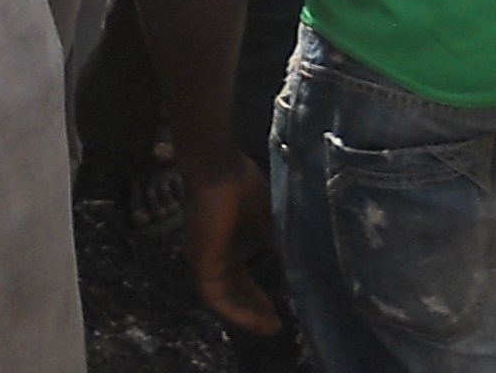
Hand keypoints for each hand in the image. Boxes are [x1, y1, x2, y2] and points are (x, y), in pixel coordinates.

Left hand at [180, 152, 281, 336]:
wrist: (217, 167)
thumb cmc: (239, 182)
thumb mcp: (266, 217)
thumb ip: (274, 239)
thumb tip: (296, 260)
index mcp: (226, 240)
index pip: (240, 275)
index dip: (257, 294)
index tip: (278, 308)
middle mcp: (213, 252)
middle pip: (233, 290)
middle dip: (254, 308)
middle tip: (277, 324)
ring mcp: (204, 259)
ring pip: (224, 299)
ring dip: (247, 316)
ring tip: (271, 328)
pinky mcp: (200, 263)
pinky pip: (216, 298)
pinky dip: (237, 312)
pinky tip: (257, 322)